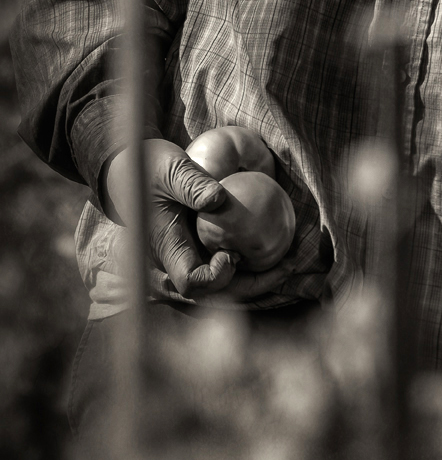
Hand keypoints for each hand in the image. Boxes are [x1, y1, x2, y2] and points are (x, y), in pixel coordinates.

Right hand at [98, 137, 293, 301]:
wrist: (132, 170)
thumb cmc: (150, 168)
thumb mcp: (170, 169)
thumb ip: (192, 184)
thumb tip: (219, 199)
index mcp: (165, 248)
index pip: (191, 282)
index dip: (216, 277)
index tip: (233, 255)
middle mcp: (175, 262)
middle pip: (215, 292)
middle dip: (254, 284)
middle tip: (289, 265)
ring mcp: (187, 258)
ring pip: (223, 284)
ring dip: (257, 278)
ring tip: (290, 261)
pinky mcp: (197, 251)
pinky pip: (224, 267)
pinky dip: (250, 264)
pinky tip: (279, 250)